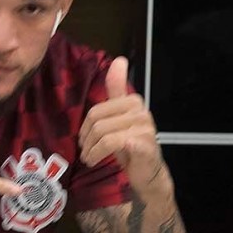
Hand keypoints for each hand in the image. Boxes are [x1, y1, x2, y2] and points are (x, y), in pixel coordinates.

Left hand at [78, 57, 167, 192]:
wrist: (147, 173)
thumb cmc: (129, 147)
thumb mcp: (119, 118)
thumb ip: (117, 91)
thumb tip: (120, 59)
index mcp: (132, 101)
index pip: (99, 106)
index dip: (87, 123)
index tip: (85, 136)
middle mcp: (140, 110)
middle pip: (97, 118)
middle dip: (86, 138)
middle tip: (85, 150)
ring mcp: (143, 126)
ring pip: (102, 131)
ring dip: (90, 148)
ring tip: (89, 157)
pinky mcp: (142, 142)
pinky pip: (111, 142)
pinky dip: (98, 153)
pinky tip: (96, 159)